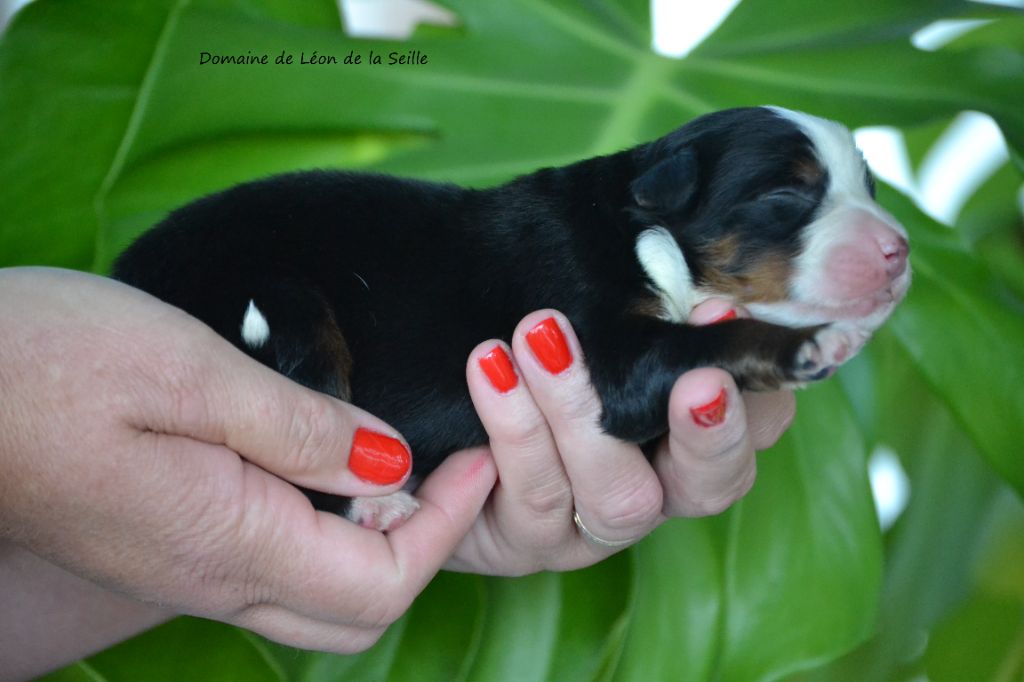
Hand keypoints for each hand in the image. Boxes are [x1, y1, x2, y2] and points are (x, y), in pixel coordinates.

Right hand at [0, 267, 496, 674]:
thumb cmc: (44, 367)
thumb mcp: (188, 371)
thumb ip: (300, 427)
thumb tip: (389, 463)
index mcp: (230, 543)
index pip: (384, 580)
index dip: (445, 525)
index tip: (472, 459)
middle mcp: (213, 577)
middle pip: (358, 610)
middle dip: (422, 547)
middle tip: (439, 467)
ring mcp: (187, 570)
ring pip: (318, 596)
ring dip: (378, 543)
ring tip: (393, 463)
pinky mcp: (170, 545)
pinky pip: (275, 568)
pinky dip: (327, 532)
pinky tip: (324, 466)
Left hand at [447, 302, 794, 574]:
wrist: (427, 417)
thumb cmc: (527, 345)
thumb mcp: (587, 313)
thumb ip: (639, 297)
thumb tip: (673, 254)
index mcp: (688, 431)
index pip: (759, 419)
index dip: (756, 379)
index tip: (724, 311)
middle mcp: (657, 486)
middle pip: (713, 484)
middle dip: (709, 432)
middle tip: (696, 378)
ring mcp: (595, 523)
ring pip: (617, 495)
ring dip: (580, 412)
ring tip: (538, 335)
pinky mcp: (530, 543)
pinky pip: (533, 500)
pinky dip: (514, 432)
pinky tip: (489, 370)